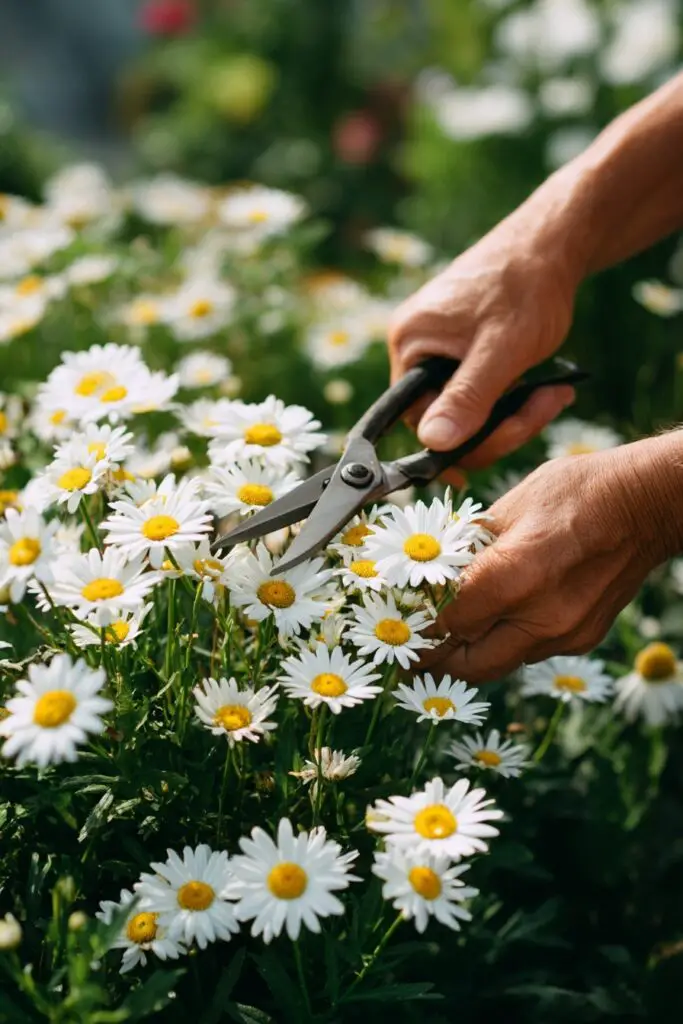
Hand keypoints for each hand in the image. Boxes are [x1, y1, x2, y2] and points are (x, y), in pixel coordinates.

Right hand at [388, 206, 581, 471]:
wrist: (552, 242)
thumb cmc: (526, 286)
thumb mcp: (501, 350)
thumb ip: (467, 398)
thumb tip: (432, 443)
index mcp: (410, 344)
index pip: (421, 420)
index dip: (464, 440)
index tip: (510, 437)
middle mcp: (416, 347)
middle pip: (447, 420)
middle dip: (500, 426)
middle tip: (546, 406)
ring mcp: (439, 347)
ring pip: (470, 410)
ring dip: (514, 413)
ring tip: (553, 394)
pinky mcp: (462, 348)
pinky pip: (480, 391)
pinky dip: (514, 397)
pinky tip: (546, 387)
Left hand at [426, 436, 682, 682]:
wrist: (646, 503)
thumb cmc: (577, 491)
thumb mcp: (508, 505)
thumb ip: (467, 547)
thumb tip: (431, 567)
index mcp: (512, 576)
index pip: (445, 623)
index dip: (418, 628)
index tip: (401, 626)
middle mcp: (539, 616)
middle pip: (469, 665)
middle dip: (438, 661)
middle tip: (416, 652)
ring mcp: (565, 633)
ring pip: (500, 662)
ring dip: (474, 653)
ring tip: (455, 634)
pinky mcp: (583, 638)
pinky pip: (532, 651)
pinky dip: (510, 640)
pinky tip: (504, 616)